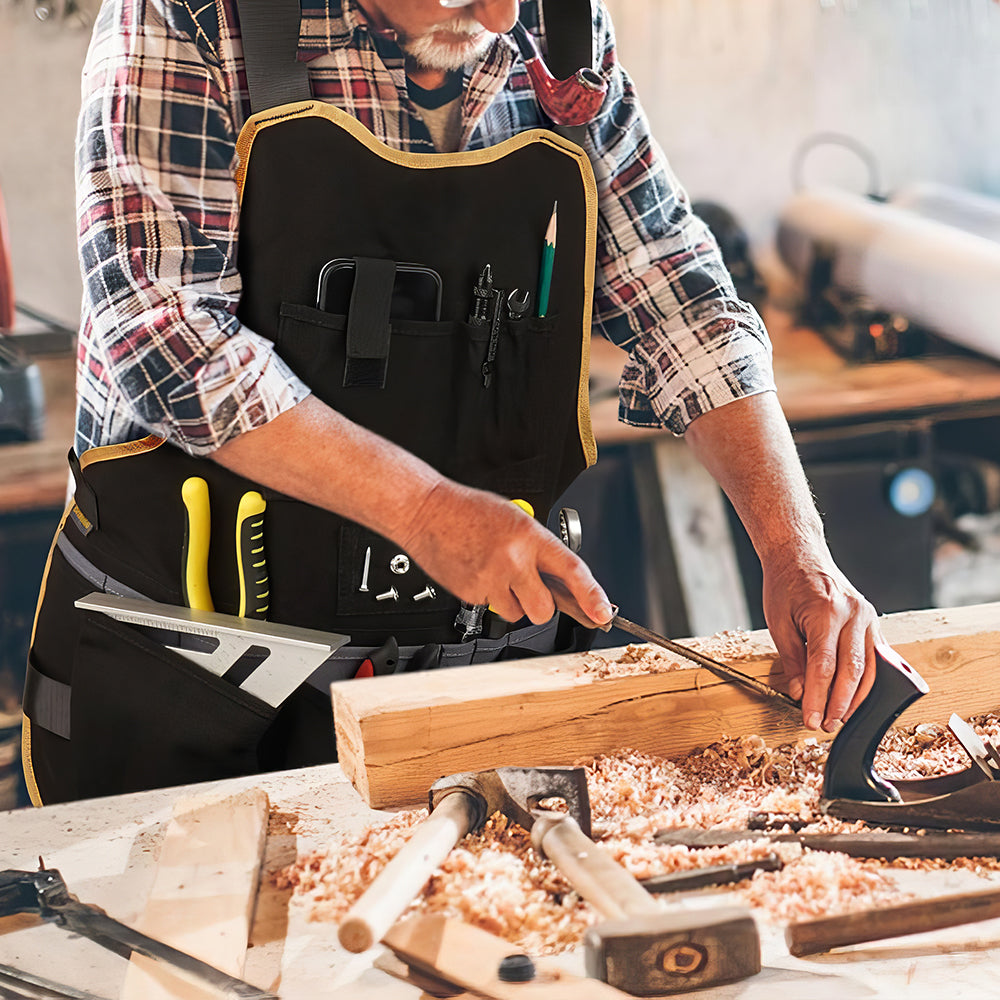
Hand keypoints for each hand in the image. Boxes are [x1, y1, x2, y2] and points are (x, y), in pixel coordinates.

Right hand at [401, 480, 613, 627]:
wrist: (427, 511)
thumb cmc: (469, 511)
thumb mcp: (515, 518)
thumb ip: (539, 548)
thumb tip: (561, 581)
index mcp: (529, 535)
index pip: (572, 570)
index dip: (592, 596)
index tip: (603, 612)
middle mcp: (513, 559)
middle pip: (543, 609)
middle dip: (541, 607)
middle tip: (531, 591)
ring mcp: (490, 578)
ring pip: (516, 614)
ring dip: (511, 602)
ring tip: (496, 574)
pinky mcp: (470, 592)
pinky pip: (489, 608)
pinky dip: (488, 596)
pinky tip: (479, 572)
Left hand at [761, 545, 881, 730]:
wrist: (800, 554)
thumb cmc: (785, 584)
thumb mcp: (778, 623)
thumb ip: (792, 661)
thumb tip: (802, 695)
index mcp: (826, 612)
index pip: (823, 667)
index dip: (818, 698)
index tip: (811, 720)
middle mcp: (854, 614)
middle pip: (851, 671)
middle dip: (839, 703)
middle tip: (828, 726)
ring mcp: (868, 616)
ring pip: (869, 668)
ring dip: (856, 697)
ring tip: (841, 717)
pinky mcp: (873, 620)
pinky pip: (875, 656)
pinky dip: (866, 679)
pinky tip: (855, 696)